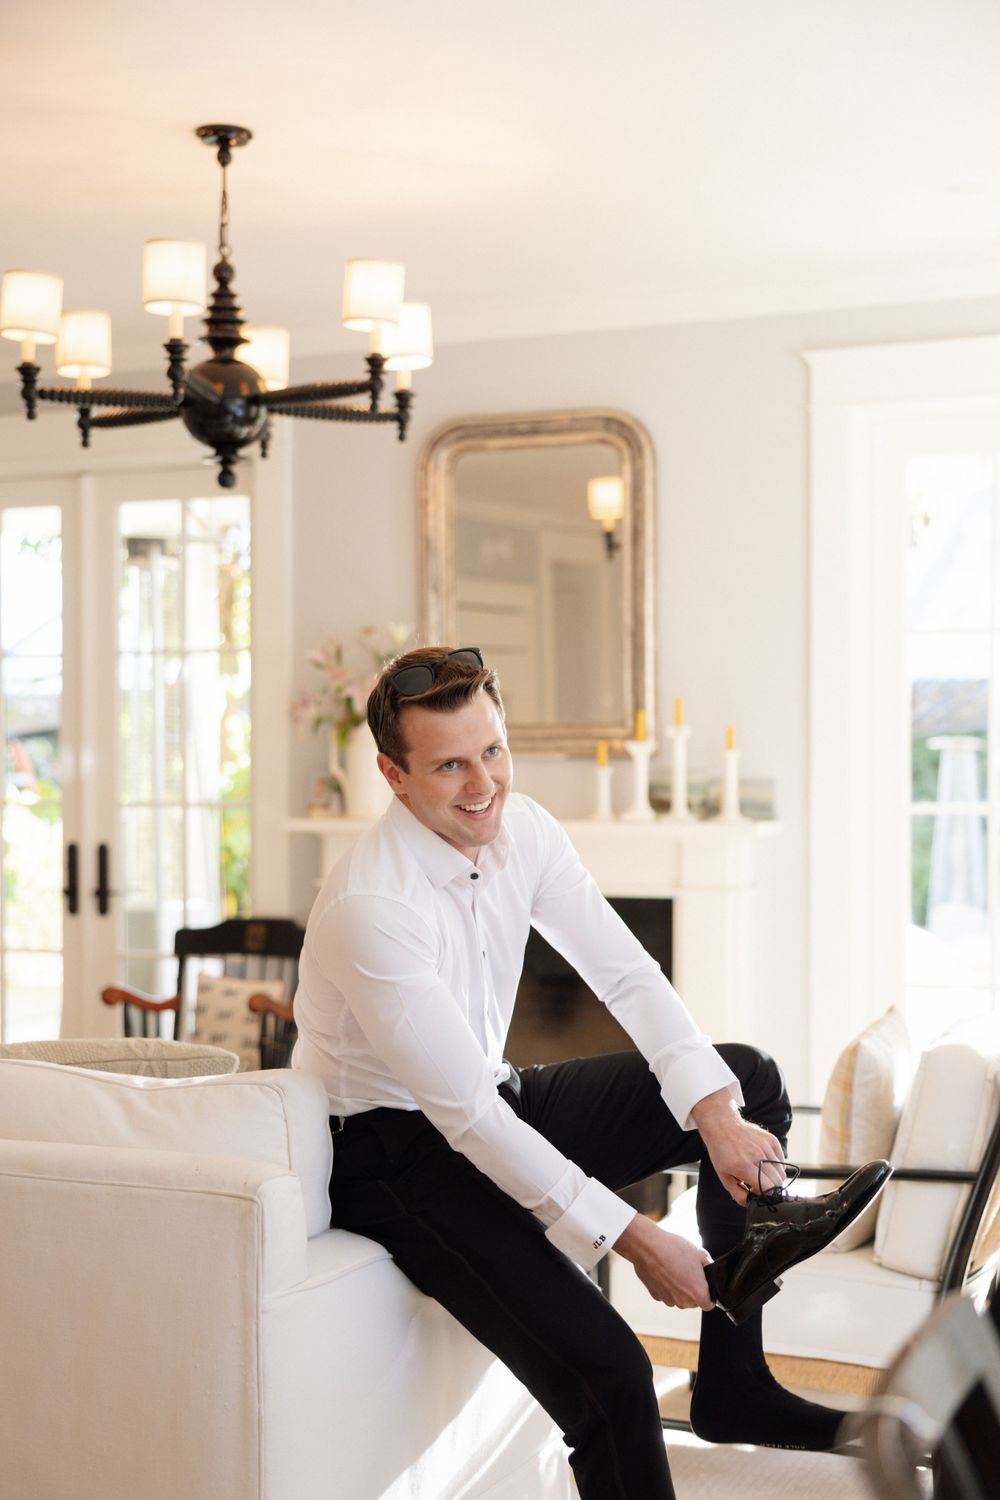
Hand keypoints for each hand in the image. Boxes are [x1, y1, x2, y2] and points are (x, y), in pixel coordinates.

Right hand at [613, 1214, 713, 1310]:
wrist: (647, 1246)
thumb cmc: (673, 1249)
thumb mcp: (699, 1253)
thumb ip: (709, 1267)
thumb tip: (710, 1271)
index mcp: (697, 1293)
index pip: (709, 1304)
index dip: (708, 1294)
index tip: (704, 1284)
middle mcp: (683, 1301)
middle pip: (693, 1301)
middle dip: (693, 1289)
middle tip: (688, 1270)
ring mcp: (668, 1300)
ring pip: (679, 1298)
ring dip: (679, 1288)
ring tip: (675, 1268)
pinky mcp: (656, 1296)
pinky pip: (666, 1294)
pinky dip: (667, 1286)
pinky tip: (664, 1271)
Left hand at [690, 1088, 785, 1206]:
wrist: (722, 1126)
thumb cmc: (721, 1152)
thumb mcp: (724, 1176)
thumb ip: (738, 1194)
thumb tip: (752, 1204)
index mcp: (743, 1166)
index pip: (768, 1189)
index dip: (765, 1196)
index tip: (758, 1193)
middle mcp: (757, 1155)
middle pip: (777, 1182)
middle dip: (771, 1188)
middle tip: (758, 1184)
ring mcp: (765, 1146)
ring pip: (781, 1172)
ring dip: (773, 1177)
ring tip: (759, 1173)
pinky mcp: (771, 1140)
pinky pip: (781, 1160)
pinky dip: (776, 1166)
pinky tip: (763, 1163)